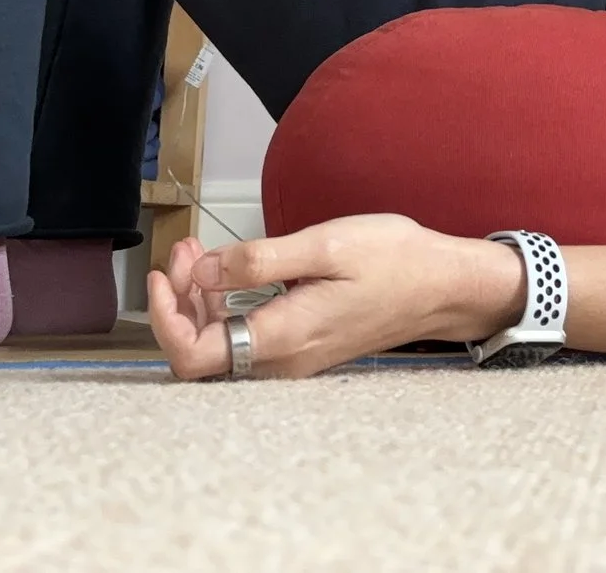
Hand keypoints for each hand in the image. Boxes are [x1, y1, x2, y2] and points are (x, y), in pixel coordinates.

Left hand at [145, 214, 524, 381]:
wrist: (443, 286)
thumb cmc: (395, 261)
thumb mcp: (326, 244)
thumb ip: (259, 259)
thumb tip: (204, 272)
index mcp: (283, 337)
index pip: (193, 356)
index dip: (164, 318)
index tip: (162, 274)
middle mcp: (282, 360)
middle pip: (201, 352)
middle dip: (180, 301)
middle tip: (186, 250)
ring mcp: (292, 358)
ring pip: (221, 346)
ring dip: (201, 300)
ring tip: (202, 252)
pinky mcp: (302, 347)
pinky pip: (245, 339)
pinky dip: (226, 305)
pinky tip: (231, 270)